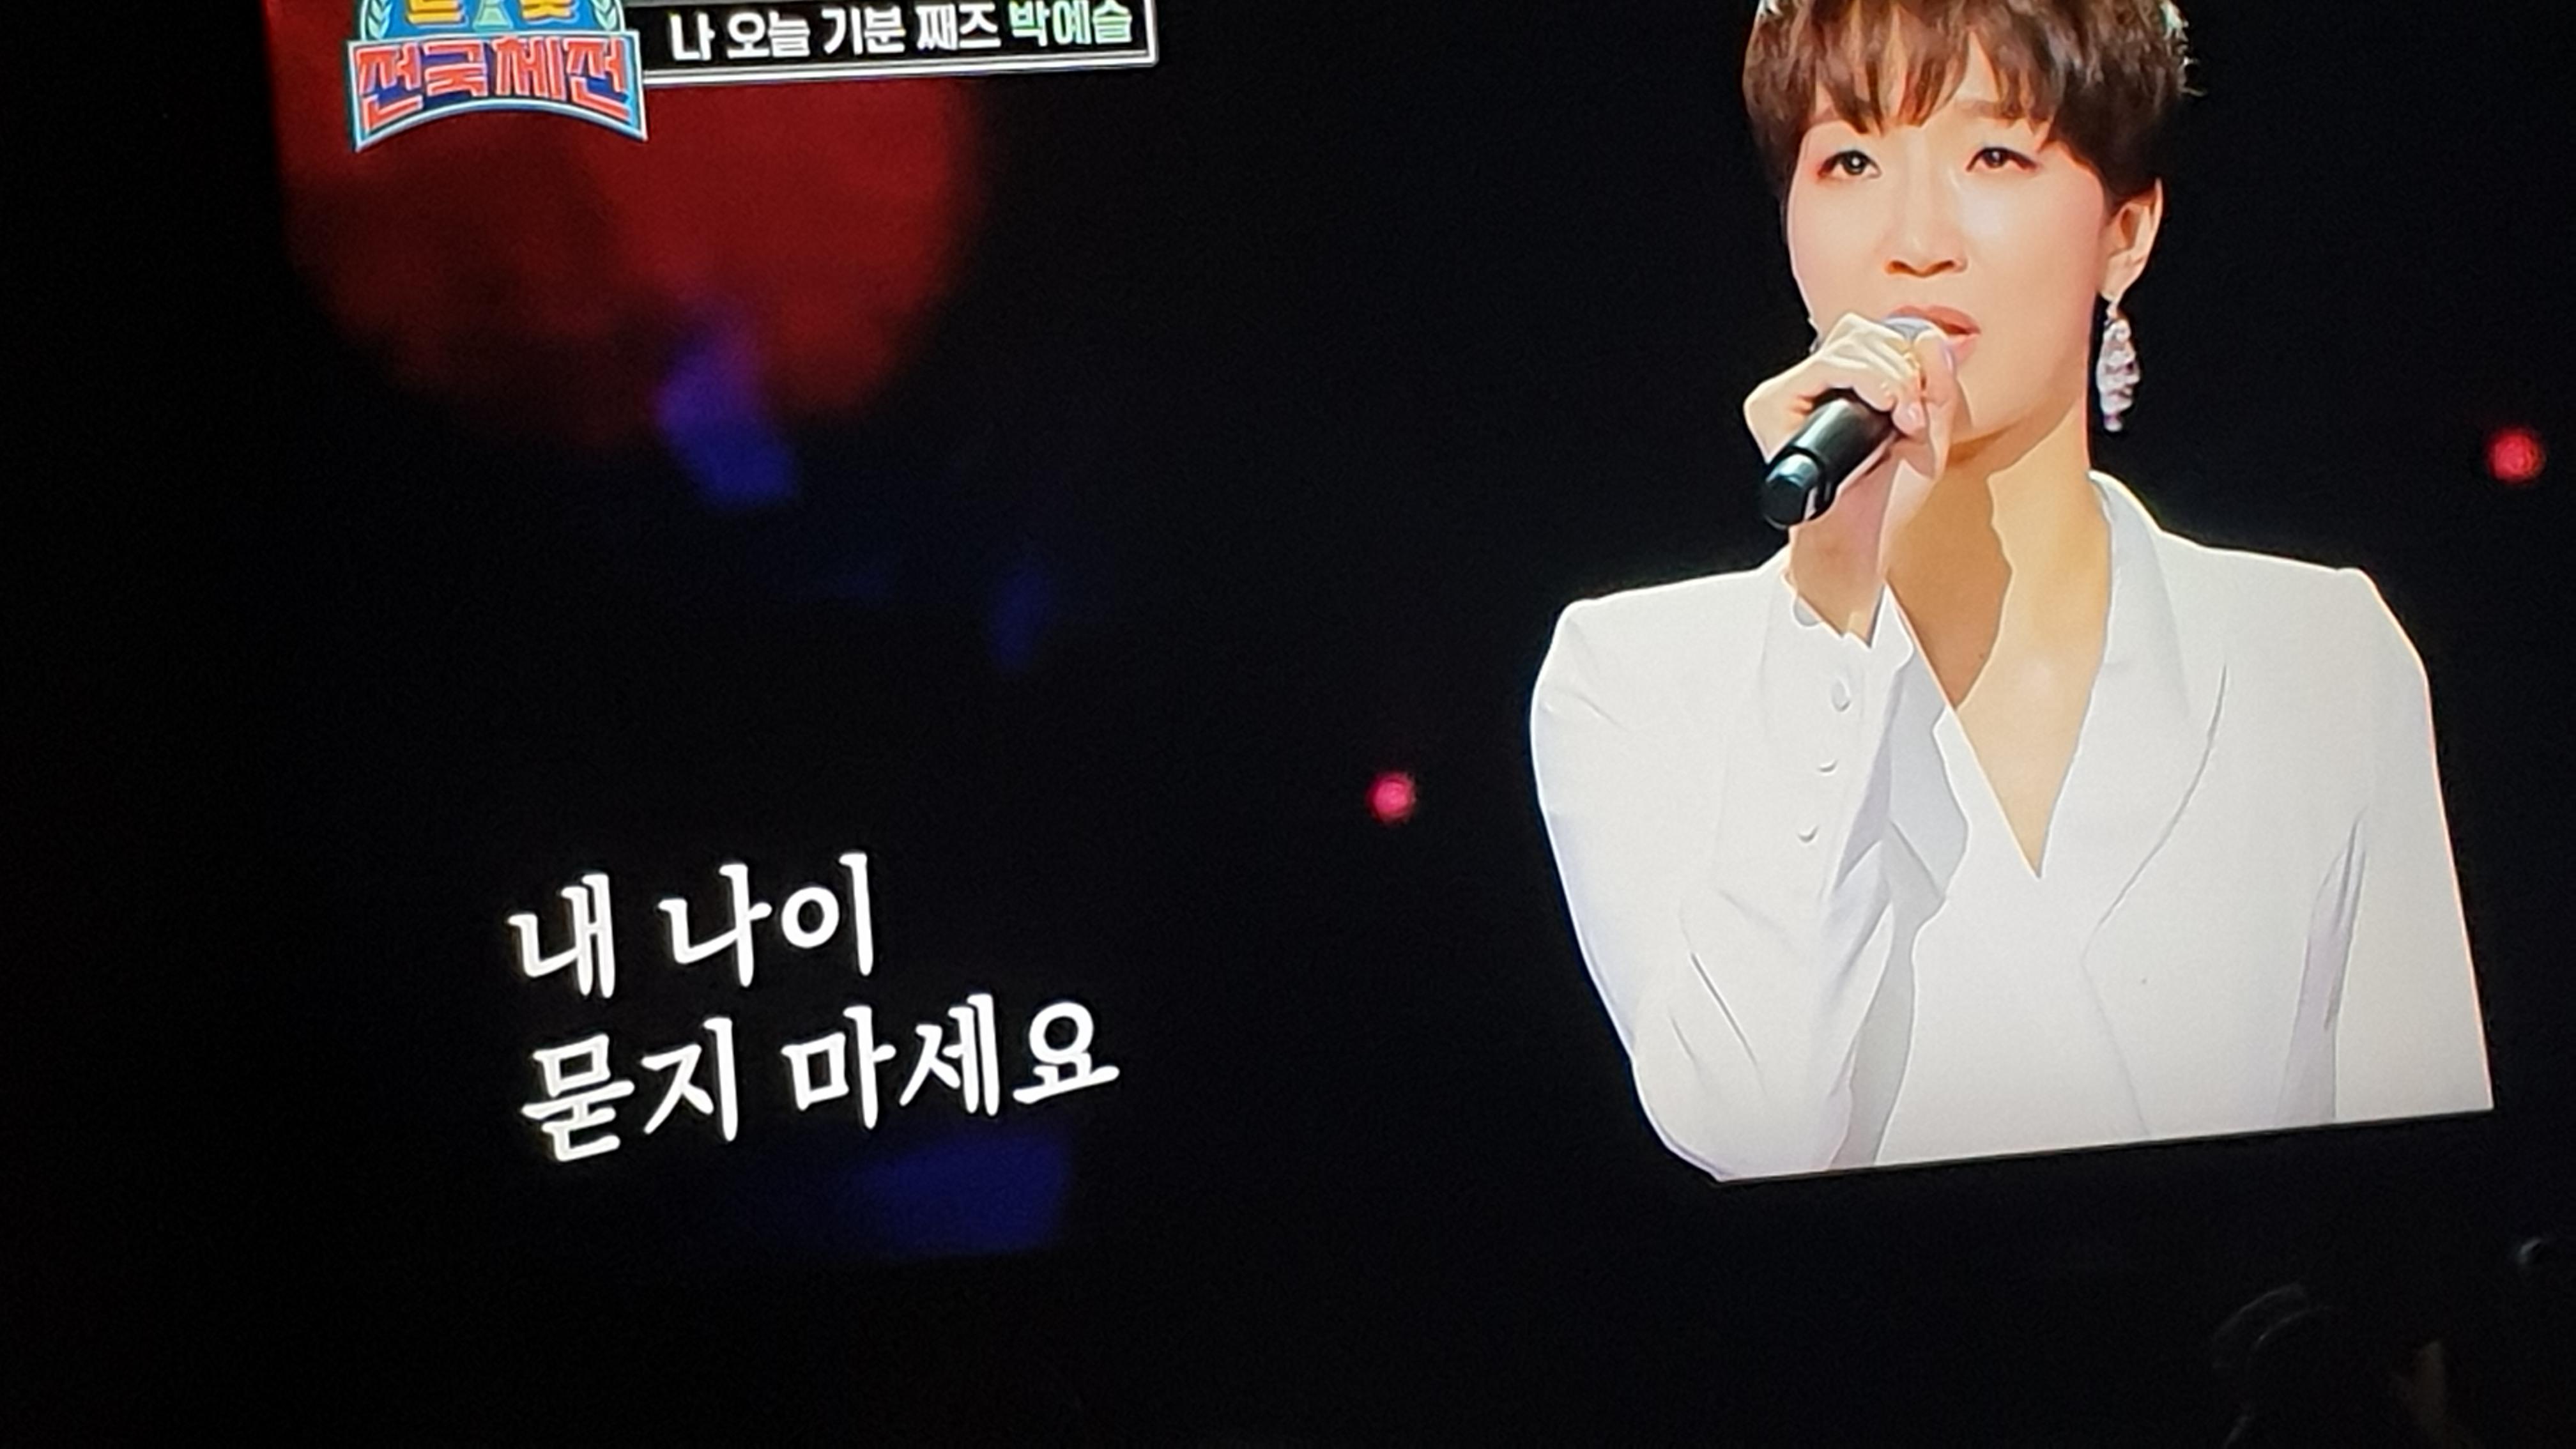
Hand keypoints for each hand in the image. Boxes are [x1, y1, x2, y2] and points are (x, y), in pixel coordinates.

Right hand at [1742, 314, 1958, 635]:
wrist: (1862, 541)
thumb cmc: (1888, 500)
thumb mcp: (1930, 434)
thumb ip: (1938, 384)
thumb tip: (1931, 336)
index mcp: (1847, 389)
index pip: (1872, 336)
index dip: (1906, 356)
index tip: (1920, 403)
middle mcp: (1814, 388)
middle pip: (1859, 332)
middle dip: (1900, 368)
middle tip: (1910, 416)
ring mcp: (1789, 395)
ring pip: (1844, 344)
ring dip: (1886, 375)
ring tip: (1898, 418)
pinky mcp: (1772, 406)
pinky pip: (1823, 366)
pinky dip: (1862, 376)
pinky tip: (1881, 406)